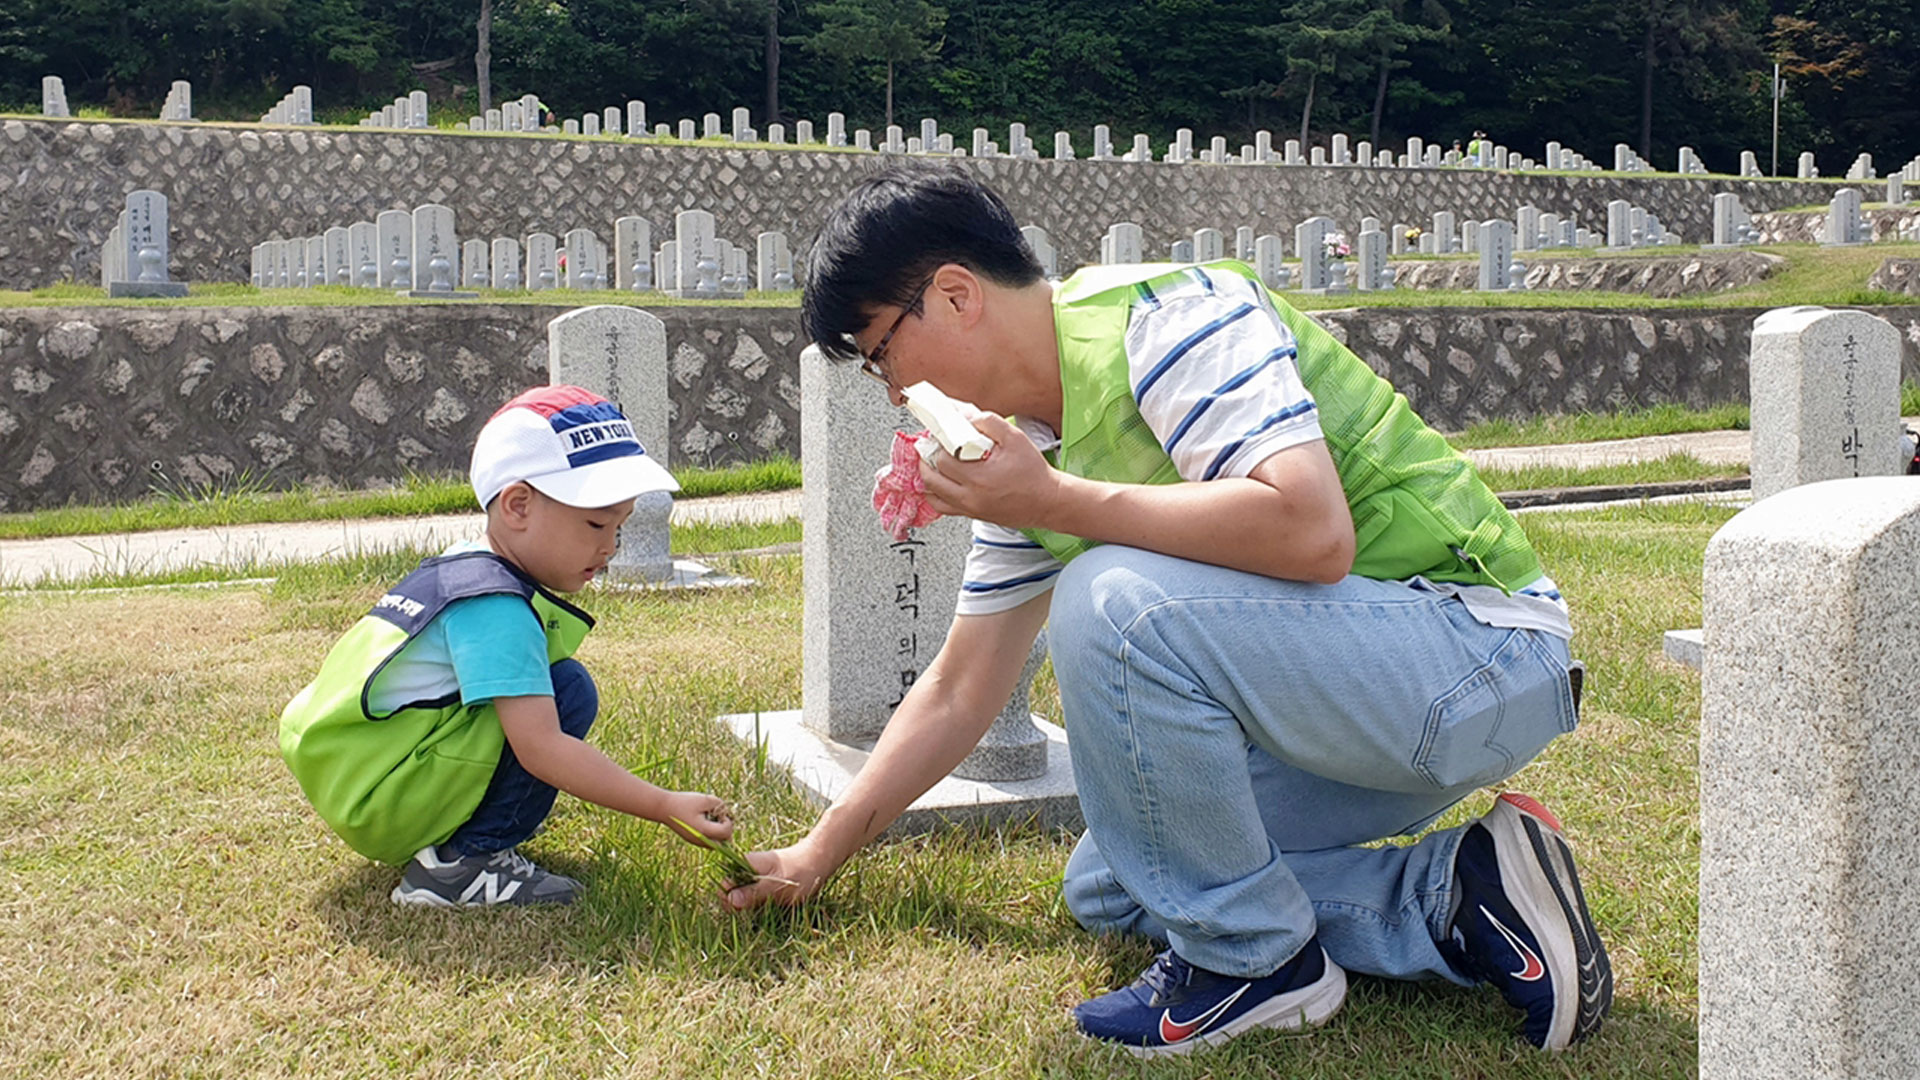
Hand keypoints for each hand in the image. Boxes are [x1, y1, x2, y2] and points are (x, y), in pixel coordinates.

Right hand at [658, 791, 735, 846]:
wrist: (663, 808)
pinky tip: (705, 820)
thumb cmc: (684, 802)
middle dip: (726, 828)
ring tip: (711, 817)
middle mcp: (701, 840)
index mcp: (704, 831)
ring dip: (719, 831)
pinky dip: (712, 832)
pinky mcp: (693, 840)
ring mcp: (697, 842)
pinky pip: (709, 840)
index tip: (720, 812)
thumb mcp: (705, 799)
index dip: (728, 821)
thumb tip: (726, 813)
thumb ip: (720, 804)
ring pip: (717, 842)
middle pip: (724, 841)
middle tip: (718, 815)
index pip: (726, 832)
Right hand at [722, 841, 836, 910]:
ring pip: (741, 897)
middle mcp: (745, 870)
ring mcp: (753, 877)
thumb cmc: (800, 871)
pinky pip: (752, 898)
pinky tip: (770, 907)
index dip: (729, 900)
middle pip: (730, 893)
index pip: (724, 885)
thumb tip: (731, 899)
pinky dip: (758, 905)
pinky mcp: (762, 885)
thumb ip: (753, 892)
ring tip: (766, 908)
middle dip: (738, 906)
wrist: (819, 861)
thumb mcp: (777, 885)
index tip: (742, 910)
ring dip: (749, 907)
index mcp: (744, 864)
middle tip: (756, 911)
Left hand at [918, 412, 1062, 529]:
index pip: (943, 458)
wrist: (1048, 501)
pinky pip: (942, 508)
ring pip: (932, 495)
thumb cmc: (1034, 473)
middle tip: (932, 446)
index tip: (938, 434)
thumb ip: (989, 423)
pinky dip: (935, 494)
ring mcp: (969, 508)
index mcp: (979, 476)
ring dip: (928, 477)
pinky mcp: (973, 514)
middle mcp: (970, 496)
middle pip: (932, 477)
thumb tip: (966, 417)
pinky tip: (938, 482)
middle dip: (929, 459)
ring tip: (932, 462)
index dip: (937, 444)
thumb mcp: (1015, 438)